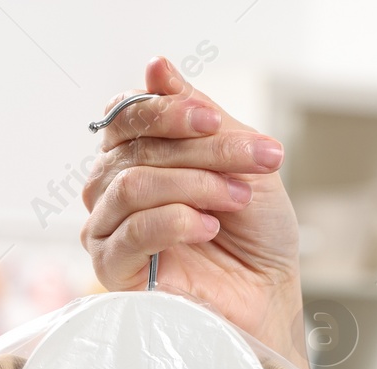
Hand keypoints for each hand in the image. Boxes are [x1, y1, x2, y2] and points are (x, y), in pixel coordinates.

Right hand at [82, 56, 306, 368]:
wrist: (269, 294)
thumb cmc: (255, 232)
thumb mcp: (238, 158)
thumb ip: (195, 114)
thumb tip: (155, 66)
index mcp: (137, 157)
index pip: (126, 117)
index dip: (166, 111)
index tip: (212, 120)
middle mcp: (113, 190)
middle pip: (136, 150)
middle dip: (203, 152)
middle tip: (256, 163)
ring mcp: (108, 230)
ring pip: (131, 185)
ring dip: (195, 185)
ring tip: (236, 199)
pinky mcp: (113, 270)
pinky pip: (129, 232)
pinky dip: (175, 222)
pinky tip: (209, 227)